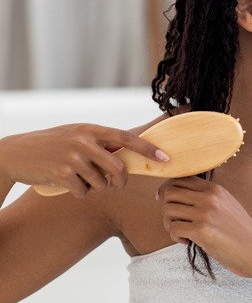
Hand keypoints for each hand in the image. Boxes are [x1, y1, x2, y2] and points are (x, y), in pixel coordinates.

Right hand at [0, 123, 168, 197]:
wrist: (15, 153)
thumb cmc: (51, 146)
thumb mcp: (76, 136)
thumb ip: (100, 142)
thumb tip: (128, 153)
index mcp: (91, 129)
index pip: (127, 139)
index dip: (148, 150)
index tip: (165, 158)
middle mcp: (84, 141)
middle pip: (118, 168)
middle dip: (120, 181)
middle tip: (115, 184)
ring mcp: (73, 157)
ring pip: (101, 182)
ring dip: (94, 186)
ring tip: (78, 178)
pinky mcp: (62, 173)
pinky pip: (84, 191)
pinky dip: (79, 192)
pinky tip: (67, 184)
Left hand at [157, 176, 251, 277]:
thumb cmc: (240, 232)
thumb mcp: (226, 206)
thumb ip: (206, 198)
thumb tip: (176, 194)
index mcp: (215, 189)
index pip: (180, 178)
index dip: (167, 189)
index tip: (163, 200)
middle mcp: (210, 197)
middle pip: (169, 192)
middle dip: (165, 208)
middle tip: (174, 221)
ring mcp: (205, 213)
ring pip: (168, 210)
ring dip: (169, 224)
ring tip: (182, 233)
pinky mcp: (202, 231)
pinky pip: (173, 228)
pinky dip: (175, 237)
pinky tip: (188, 242)